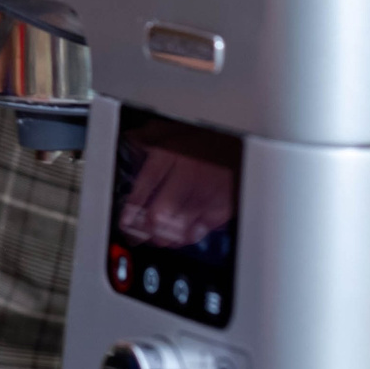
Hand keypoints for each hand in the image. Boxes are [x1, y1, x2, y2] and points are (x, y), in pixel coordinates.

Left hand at [116, 147, 235, 247]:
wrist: (244, 143)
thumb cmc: (209, 137)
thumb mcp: (175, 129)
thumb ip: (150, 135)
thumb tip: (130, 140)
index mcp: (170, 154)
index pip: (144, 186)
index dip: (131, 208)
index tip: (125, 221)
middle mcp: (185, 175)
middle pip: (158, 213)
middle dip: (145, 228)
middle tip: (139, 234)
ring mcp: (204, 194)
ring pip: (177, 226)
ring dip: (163, 237)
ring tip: (157, 238)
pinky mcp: (221, 207)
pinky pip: (199, 231)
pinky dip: (187, 237)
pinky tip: (180, 237)